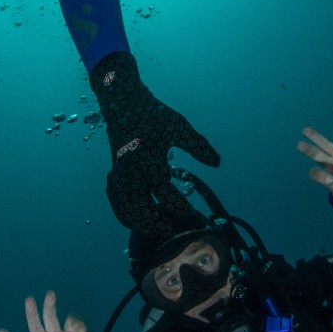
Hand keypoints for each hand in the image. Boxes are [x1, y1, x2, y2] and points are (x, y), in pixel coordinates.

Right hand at [90, 51, 219, 234]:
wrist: (122, 100)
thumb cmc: (153, 113)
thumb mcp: (179, 127)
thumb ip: (198, 146)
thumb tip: (217, 164)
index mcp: (150, 157)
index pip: (165, 192)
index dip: (180, 208)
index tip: (195, 217)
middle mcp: (132, 169)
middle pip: (139, 207)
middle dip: (157, 223)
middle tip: (174, 231)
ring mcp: (120, 172)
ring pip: (125, 207)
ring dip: (140, 221)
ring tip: (157, 229)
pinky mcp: (114, 172)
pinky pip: (115, 199)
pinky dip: (124, 212)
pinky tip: (137, 219)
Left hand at [297, 112, 332, 207]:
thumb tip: (330, 179)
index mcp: (328, 177)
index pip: (317, 173)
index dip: (319, 175)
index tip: (332, 180)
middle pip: (318, 155)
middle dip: (309, 150)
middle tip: (299, 145)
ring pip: (328, 145)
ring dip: (317, 137)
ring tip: (305, 130)